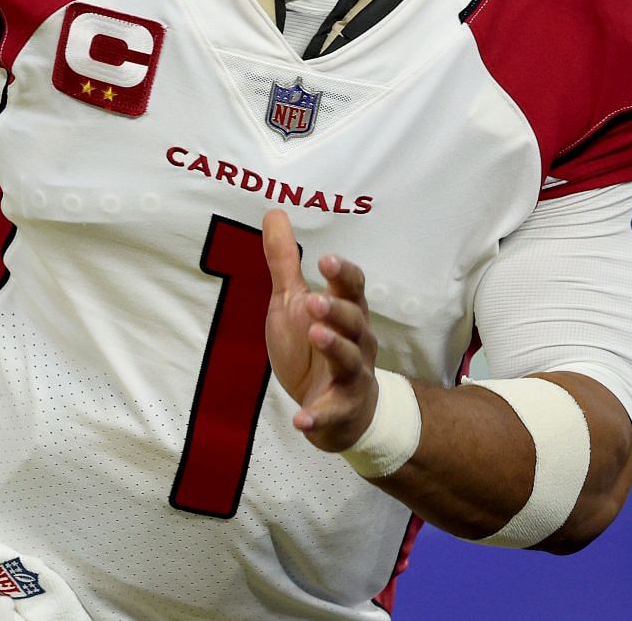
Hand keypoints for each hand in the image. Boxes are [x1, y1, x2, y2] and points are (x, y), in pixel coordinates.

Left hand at [262, 209, 378, 452]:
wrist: (340, 412)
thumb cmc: (316, 347)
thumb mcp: (295, 302)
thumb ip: (285, 262)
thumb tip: (274, 212)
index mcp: (346, 312)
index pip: (352, 288)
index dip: (343, 274)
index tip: (326, 259)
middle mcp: (357, 342)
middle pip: (355, 321)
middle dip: (337, 310)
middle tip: (315, 300)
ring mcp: (352, 377)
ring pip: (351, 360)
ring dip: (335, 348)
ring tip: (316, 336)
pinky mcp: (340, 411)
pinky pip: (331, 414)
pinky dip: (317, 418)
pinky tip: (301, 420)